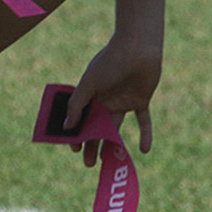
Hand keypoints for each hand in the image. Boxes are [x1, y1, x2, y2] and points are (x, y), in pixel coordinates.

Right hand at [64, 36, 162, 166]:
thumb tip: (66, 127)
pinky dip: (145, 134)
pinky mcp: (140, 100)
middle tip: (88, 164)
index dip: (77, 133)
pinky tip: (144, 150)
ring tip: (107, 162)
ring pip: (117, 128)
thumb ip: (77, 104)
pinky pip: (143, 121)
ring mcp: (123, 100)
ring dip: (113, 145)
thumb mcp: (89, 83)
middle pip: (98, 126)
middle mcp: (106, 98)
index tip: (74, 148)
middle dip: (92, 144)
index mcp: (92, 93)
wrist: (137, 47)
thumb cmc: (110, 61)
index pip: (81, 117)